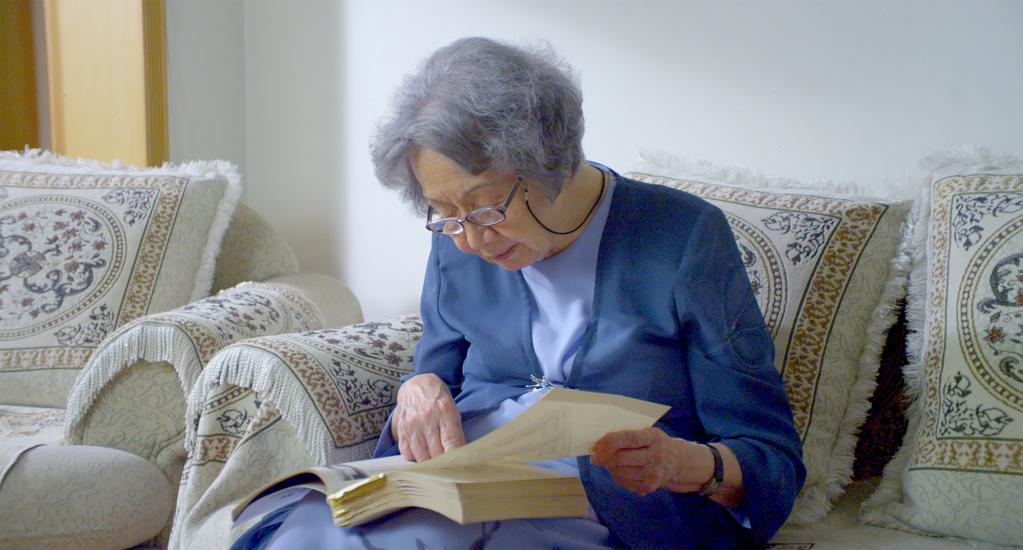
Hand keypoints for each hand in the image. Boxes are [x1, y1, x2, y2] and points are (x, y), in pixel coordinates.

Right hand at [391, 373, 464, 461]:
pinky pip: (407, 454)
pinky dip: (414, 457)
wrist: (417, 386)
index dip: (455, 459)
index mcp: (445, 412)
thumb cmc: (438, 401)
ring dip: (428, 462)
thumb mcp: (453, 411)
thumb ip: (456, 433)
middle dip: (442, 463)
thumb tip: (459, 457)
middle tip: (446, 464)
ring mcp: (412, 424)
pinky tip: (420, 452)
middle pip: (436, 454)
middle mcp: (427, 418)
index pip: (451, 443)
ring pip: (421, 457)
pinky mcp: (401, 429)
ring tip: (433, 458)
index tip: (457, 468)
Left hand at [590, 428, 712, 495]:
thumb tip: (601, 443)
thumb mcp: (648, 432)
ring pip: (621, 471)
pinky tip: (616, 469)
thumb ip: (628, 435)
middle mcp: (656, 456)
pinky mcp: (649, 487)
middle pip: (623, 458)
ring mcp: (653, 474)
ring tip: (604, 460)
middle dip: (604, 457)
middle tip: (595, 454)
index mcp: (654, 438)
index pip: (630, 439)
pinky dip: (616, 475)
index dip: (610, 441)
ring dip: (608, 466)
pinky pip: (625, 482)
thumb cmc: (655, 443)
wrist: (677, 461)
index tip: (596, 444)